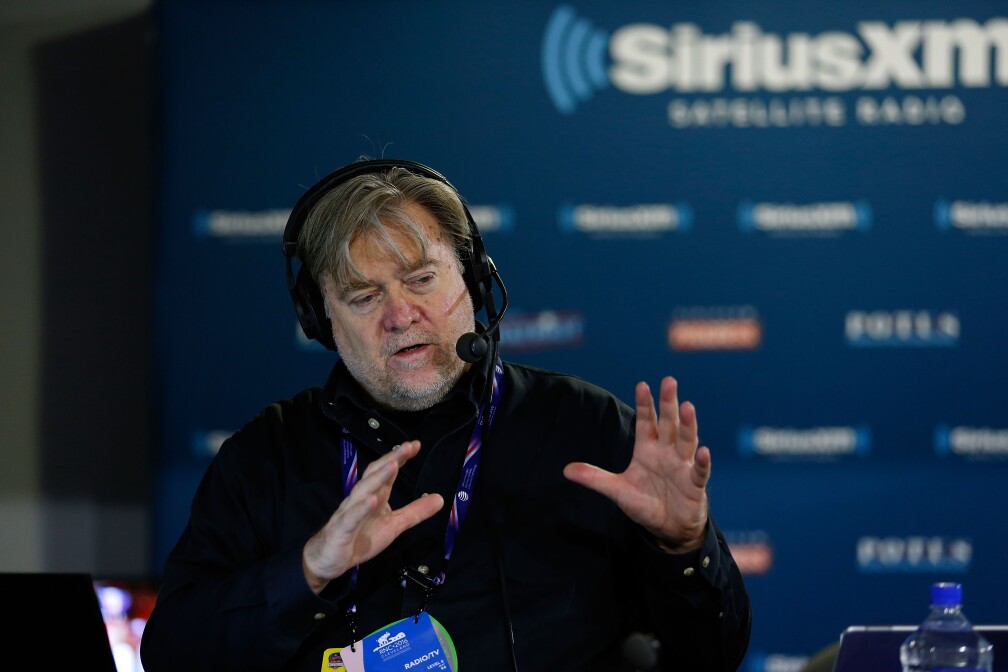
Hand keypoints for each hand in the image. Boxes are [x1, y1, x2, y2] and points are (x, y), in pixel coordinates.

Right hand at [302, 440, 443, 592]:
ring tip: (393, 465)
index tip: (415, 445)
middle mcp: (361, 499)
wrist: (329, 560)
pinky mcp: (341, 529)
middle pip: (375, 475)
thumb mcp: (394, 525)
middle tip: (407, 447)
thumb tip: (440, 499)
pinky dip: (361, 508)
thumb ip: (415, 512)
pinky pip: (351, 517)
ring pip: (363, 491)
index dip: (400, 457)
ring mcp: (349, 512)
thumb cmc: (360, 538)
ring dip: (378, 478)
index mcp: (375, 496)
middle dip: (391, 459)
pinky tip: (372, 501)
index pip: (386, 472)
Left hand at [563, 376, 709, 551]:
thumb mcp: (616, 490)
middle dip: (668, 403)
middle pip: (668, 423)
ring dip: (687, 425)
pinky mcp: (694, 485)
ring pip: (686, 441)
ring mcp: (682, 467)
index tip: (642, 385)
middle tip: (669, 381)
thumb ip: (594, 478)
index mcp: (648, 450)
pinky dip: (702, 462)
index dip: (644, 405)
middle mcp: (666, 453)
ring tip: (688, 407)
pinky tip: (704, 451)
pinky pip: (699, 471)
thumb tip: (565, 470)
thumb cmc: (645, 503)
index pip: (646, 422)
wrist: (667, 529)